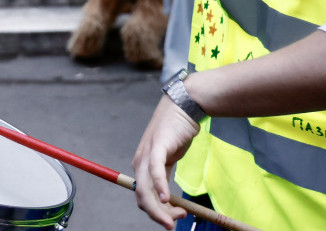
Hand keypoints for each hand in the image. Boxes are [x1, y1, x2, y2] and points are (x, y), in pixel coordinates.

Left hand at [132, 96, 201, 228]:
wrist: (185, 106)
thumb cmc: (178, 132)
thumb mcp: (170, 158)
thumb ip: (164, 176)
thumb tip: (168, 200)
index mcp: (142, 165)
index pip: (142, 196)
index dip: (155, 212)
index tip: (172, 220)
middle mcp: (140, 161)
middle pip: (142, 197)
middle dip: (157, 215)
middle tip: (173, 225)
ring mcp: (147, 154)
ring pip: (146, 188)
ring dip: (159, 208)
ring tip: (174, 218)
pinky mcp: (158, 146)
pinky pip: (155, 171)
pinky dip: (159, 186)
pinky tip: (166, 199)